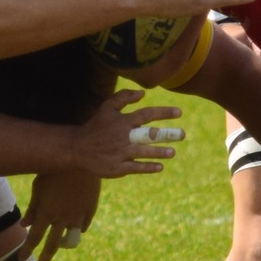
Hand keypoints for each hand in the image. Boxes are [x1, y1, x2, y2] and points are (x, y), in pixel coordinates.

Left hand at [22, 170, 100, 260]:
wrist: (81, 159)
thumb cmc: (54, 171)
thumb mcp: (38, 188)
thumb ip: (33, 208)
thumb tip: (24, 225)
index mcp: (46, 212)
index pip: (34, 237)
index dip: (27, 249)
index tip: (21, 259)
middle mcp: (62, 218)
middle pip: (51, 246)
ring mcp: (77, 216)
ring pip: (70, 239)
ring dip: (63, 244)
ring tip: (59, 244)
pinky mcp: (90, 210)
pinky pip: (83, 226)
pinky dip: (77, 228)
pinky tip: (74, 227)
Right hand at [67, 89, 184, 176]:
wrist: (78, 148)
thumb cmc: (96, 125)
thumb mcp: (107, 107)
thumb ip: (124, 97)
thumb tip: (142, 93)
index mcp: (122, 121)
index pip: (146, 114)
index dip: (163, 113)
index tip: (179, 112)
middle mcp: (123, 137)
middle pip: (148, 135)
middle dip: (167, 135)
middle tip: (183, 134)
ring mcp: (120, 153)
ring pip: (144, 152)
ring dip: (159, 152)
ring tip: (172, 152)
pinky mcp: (117, 167)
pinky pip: (136, 168)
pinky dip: (148, 167)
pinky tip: (160, 167)